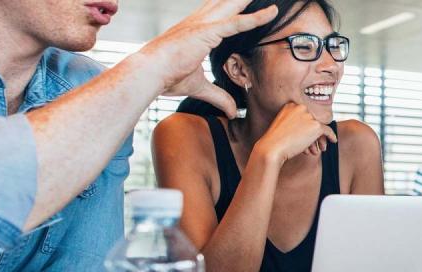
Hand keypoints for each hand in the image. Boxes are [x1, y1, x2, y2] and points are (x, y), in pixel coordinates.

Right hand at [134, 0, 279, 117]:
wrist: (148, 73)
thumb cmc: (165, 77)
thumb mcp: (198, 87)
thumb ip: (219, 96)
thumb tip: (232, 111)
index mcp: (196, 30)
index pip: (221, 13)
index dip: (235, 6)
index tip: (249, 2)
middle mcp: (200, 21)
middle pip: (227, 2)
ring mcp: (203, 24)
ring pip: (233, 5)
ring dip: (250, 0)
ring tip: (273, 0)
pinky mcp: (206, 31)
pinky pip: (237, 22)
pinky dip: (255, 18)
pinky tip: (272, 13)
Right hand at [259, 102, 336, 161]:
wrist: (272, 148)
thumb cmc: (275, 141)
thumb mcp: (284, 126)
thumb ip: (296, 123)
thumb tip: (311, 128)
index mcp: (291, 105)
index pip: (306, 114)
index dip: (308, 126)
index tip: (308, 135)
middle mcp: (301, 107)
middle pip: (313, 120)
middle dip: (314, 134)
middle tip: (315, 144)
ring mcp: (309, 116)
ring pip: (319, 127)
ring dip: (318, 139)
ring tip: (316, 150)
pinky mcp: (316, 125)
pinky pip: (327, 131)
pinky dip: (331, 136)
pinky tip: (333, 141)